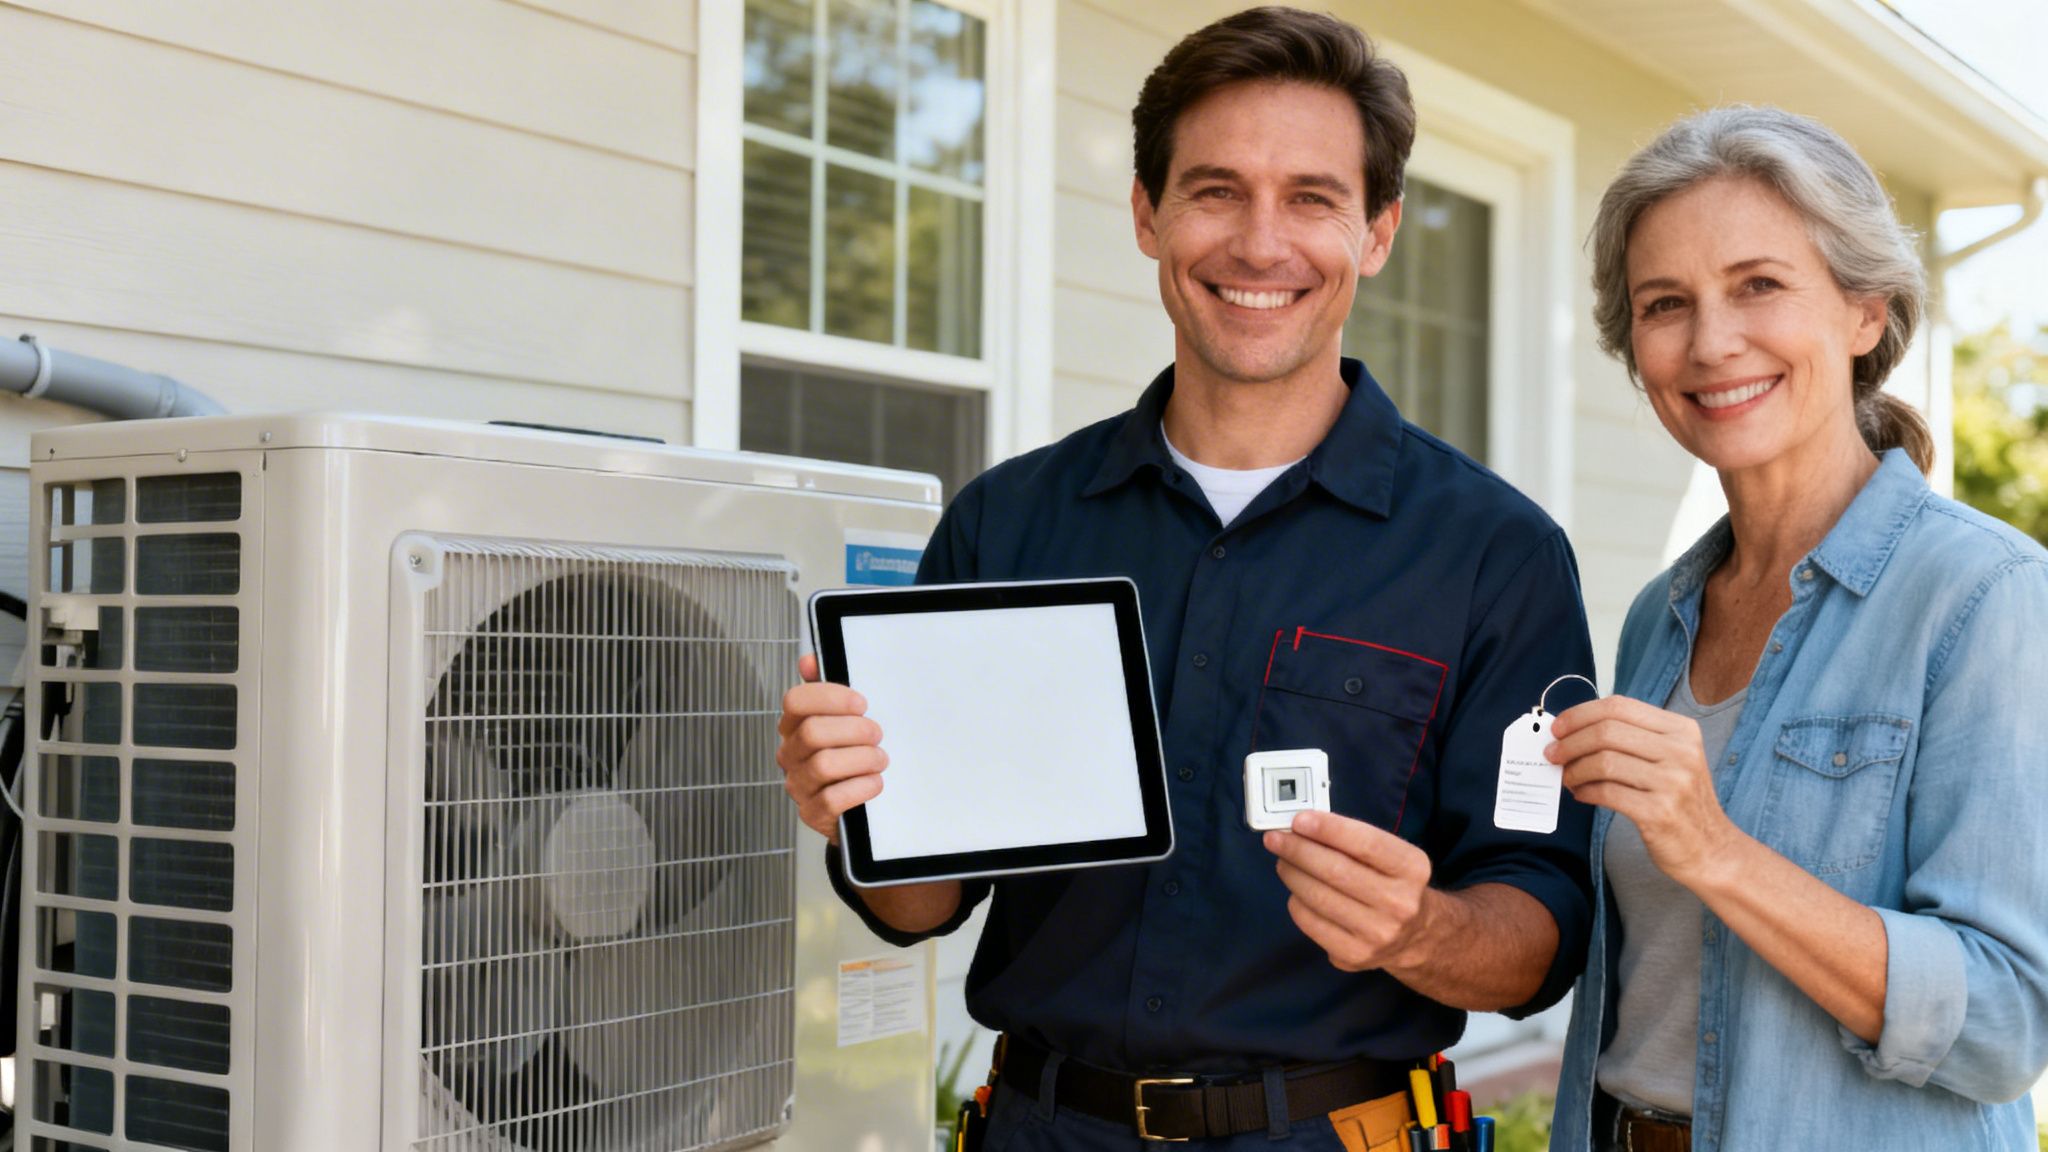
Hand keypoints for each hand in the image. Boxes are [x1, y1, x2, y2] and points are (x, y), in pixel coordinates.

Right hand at [776, 653, 886, 842]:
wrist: (857, 805)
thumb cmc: (850, 754)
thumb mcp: (843, 721)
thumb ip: (827, 691)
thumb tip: (808, 660)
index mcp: (794, 725)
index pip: (795, 701)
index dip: (830, 698)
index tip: (861, 703)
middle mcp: (790, 754)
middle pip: (813, 732)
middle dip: (854, 730)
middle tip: (877, 734)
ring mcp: (798, 785)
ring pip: (824, 765)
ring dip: (862, 759)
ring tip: (880, 759)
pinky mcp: (812, 813)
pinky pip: (832, 798)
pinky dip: (861, 788)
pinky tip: (874, 782)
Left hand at [1264, 810, 1437, 972]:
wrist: (1414, 936)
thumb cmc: (1391, 883)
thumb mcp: (1390, 856)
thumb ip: (1353, 840)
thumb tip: (1301, 827)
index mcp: (1413, 869)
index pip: (1366, 843)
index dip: (1328, 829)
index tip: (1299, 820)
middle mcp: (1400, 903)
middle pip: (1336, 871)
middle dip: (1298, 850)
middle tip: (1275, 839)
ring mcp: (1377, 933)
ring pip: (1318, 897)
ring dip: (1292, 874)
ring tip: (1283, 861)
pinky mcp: (1354, 955)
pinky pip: (1310, 923)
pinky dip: (1296, 902)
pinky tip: (1297, 892)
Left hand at [1547, 695, 1739, 885]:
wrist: (1711, 849)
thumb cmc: (1680, 801)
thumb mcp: (1670, 758)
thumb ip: (1631, 739)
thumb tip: (1572, 729)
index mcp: (1681, 730)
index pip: (1619, 707)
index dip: (1580, 714)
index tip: (1558, 727)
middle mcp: (1680, 751)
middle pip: (1606, 731)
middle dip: (1570, 742)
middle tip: (1552, 755)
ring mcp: (1672, 782)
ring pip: (1603, 762)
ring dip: (1574, 770)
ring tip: (1567, 779)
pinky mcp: (1659, 812)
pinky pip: (1607, 793)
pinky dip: (1585, 792)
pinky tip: (1581, 795)